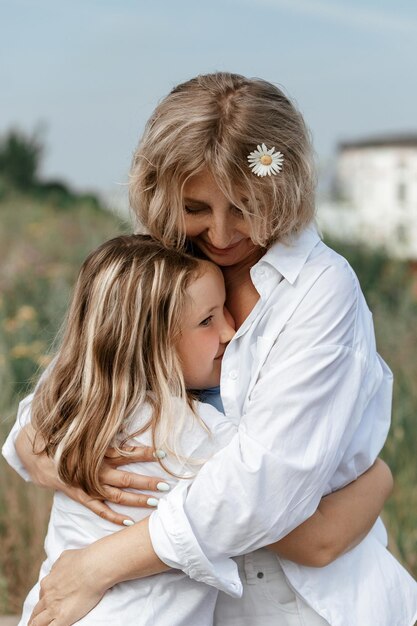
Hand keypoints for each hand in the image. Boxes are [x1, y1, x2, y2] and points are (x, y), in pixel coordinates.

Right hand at [16, 425, 168, 524]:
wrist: (36, 454)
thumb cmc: (65, 437)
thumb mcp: (84, 428)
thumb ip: (105, 428)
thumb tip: (125, 420)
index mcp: (98, 451)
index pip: (127, 452)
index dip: (146, 452)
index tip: (163, 452)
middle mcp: (95, 470)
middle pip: (127, 478)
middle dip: (147, 482)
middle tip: (167, 484)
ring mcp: (88, 485)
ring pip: (117, 496)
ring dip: (137, 500)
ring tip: (156, 503)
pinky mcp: (80, 495)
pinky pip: (98, 509)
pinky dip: (113, 516)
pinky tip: (128, 521)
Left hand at [29, 548, 105, 625]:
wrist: (95, 567)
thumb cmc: (83, 559)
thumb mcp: (64, 558)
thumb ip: (57, 566)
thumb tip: (56, 569)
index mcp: (47, 582)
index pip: (42, 595)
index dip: (44, 600)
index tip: (47, 604)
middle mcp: (47, 596)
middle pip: (37, 611)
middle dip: (36, 616)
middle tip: (36, 621)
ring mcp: (54, 608)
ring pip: (37, 623)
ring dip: (36, 625)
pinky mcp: (63, 618)